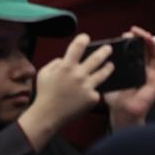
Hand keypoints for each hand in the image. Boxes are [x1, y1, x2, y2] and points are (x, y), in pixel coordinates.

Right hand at [18, 34, 111, 148]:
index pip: (78, 46)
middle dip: (104, 51)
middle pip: (97, 58)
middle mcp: (78, 75)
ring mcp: (87, 87)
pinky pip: (96, 90)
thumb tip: (66, 58)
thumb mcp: (44, 73)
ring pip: (103, 73)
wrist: (48, 116)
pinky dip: (93, 89)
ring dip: (108, 67)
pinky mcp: (92, 98)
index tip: (86, 38)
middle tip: (109, 48)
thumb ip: (56, 62)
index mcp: (66, 67)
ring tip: (110, 64)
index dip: (83, 39)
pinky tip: (89, 90)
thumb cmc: (45, 94)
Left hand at [104, 26, 154, 129]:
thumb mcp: (110, 78)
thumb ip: (107, 68)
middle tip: (134, 31)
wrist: (122, 113)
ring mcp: (152, 72)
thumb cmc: (116, 98)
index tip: (125, 34)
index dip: (132, 40)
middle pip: (146, 48)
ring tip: (147, 35)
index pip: (135, 48)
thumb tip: (103, 56)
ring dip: (153, 42)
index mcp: (133, 66)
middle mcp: (144, 67)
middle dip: (141, 37)